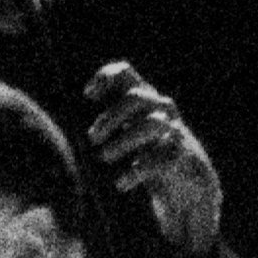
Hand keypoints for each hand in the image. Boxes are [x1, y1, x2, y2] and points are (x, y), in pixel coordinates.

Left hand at [84, 62, 223, 255]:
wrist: (190, 184)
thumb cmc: (150, 155)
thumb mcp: (129, 133)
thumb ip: (108, 124)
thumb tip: (68, 131)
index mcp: (144, 99)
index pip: (126, 74)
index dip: (105, 78)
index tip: (87, 96)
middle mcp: (161, 109)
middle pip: (136, 97)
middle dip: (111, 116)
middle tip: (92, 138)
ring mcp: (174, 130)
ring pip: (151, 123)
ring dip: (124, 140)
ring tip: (105, 157)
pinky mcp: (183, 155)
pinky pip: (162, 157)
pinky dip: (138, 170)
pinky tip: (121, 183)